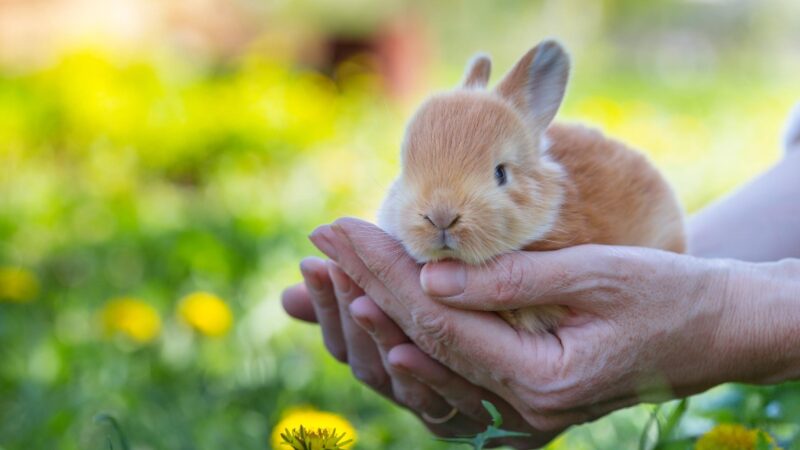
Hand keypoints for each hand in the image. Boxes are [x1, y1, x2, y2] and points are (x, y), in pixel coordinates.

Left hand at [306, 218, 799, 443]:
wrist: (713, 330)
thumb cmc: (666, 294)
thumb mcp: (594, 275)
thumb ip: (507, 283)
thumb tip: (428, 279)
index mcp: (544, 383)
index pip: (441, 324)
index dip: (384, 273)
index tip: (338, 227)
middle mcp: (524, 415)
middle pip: (423, 349)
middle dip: (364, 291)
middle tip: (319, 244)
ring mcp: (519, 418)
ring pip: (426, 371)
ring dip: (371, 321)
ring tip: (324, 279)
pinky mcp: (519, 405)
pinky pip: (447, 382)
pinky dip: (405, 345)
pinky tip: (369, 320)